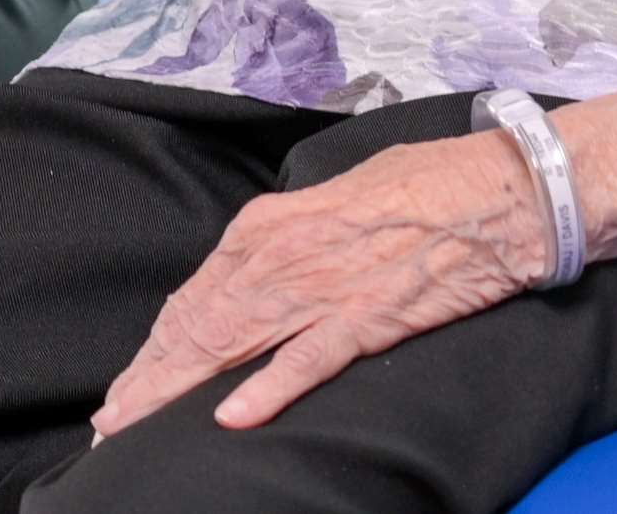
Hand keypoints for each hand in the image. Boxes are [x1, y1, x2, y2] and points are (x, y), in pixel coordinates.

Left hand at [92, 132, 545, 438]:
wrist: (504, 186)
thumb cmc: (427, 187)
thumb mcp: (338, 199)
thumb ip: (294, 238)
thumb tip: (265, 269)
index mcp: (268, 224)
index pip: (194, 297)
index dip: (157, 347)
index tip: (129, 385)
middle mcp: (280, 252)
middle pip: (197, 327)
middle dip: (150, 380)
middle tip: (111, 424)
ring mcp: (322, 284)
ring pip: (232, 344)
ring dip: (179, 391)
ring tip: (138, 429)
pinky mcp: (368, 313)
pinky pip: (307, 357)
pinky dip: (268, 389)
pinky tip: (232, 417)